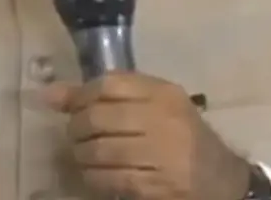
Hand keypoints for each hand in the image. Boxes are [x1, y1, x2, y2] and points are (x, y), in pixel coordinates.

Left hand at [43, 72, 249, 199]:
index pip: (109, 84)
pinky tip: (95, 175)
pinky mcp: (158, 186)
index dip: (80, 95)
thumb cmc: (181, 136)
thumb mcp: (153, 106)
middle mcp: (164, 120)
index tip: (71, 107)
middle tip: (76, 135)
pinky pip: (111, 180)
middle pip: (99, 117)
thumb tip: (49, 95)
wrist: (222, 180)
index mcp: (164, 94)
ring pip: (100, 151)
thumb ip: (106, 96)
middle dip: (76, 128)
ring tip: (84, 156)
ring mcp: (163, 155)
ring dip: (82, 156)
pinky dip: (94, 178)